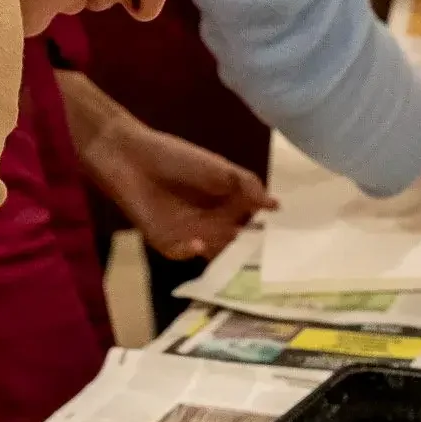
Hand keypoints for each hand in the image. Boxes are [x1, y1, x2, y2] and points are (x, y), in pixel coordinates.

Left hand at [83, 118, 275, 260]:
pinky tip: (199, 243)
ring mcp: (190, 236)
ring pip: (213, 255)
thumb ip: (248, 186)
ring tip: (238, 262)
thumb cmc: (178, 158)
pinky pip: (182, 253)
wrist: (132, 157)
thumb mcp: (220, 168)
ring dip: (223, 259)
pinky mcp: (166, 242)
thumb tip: (277, 205)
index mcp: (229, 205)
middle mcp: (214, 224)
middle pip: (237, 246)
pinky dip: (190, 251)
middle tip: (267, 264)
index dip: (268, 235)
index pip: (255, 226)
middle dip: (250, 255)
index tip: (288, 244)